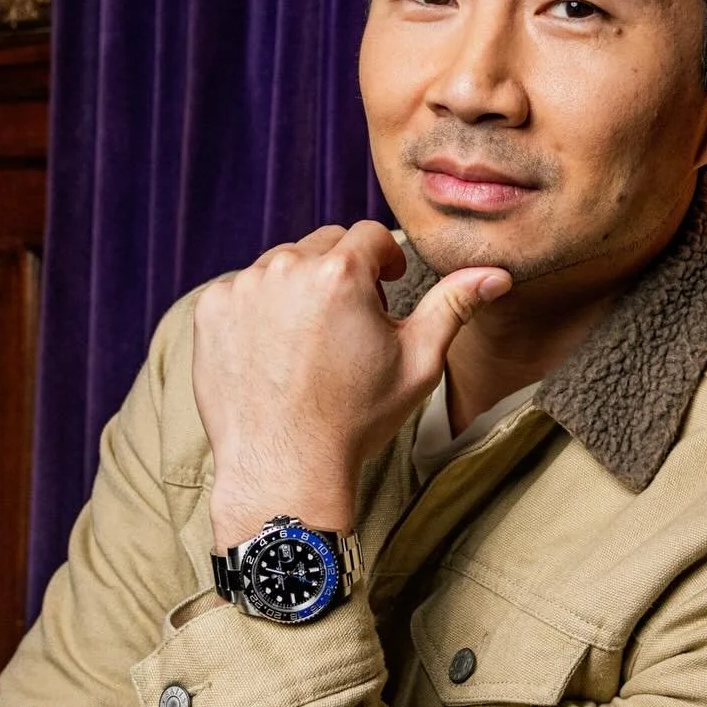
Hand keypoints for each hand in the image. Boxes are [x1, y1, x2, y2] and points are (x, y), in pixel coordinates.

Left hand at [192, 222, 509, 547]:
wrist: (285, 470)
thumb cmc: (356, 420)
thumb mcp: (418, 363)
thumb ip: (454, 306)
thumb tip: (496, 274)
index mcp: (340, 273)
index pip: (368, 236)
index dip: (383, 263)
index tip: (385, 289)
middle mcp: (285, 269)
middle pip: (323, 245)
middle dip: (341, 273)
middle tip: (350, 325)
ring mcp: (241, 289)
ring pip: (281, 265)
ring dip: (300, 289)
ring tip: (311, 343)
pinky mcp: (211, 311)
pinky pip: (243, 291)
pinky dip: (260, 310)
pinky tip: (275, 353)